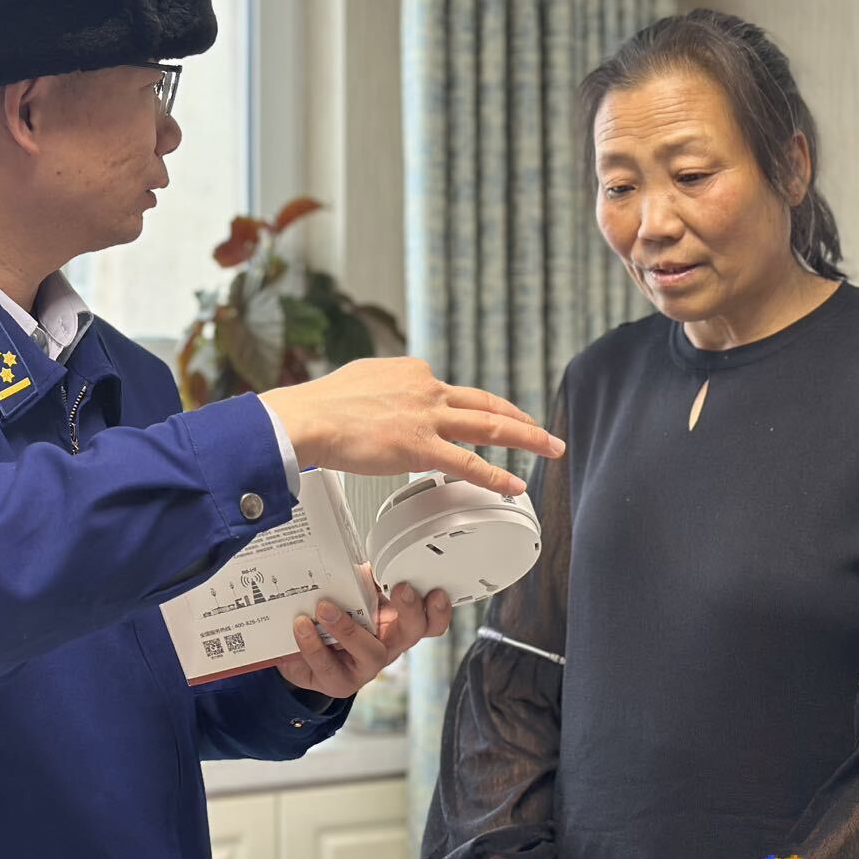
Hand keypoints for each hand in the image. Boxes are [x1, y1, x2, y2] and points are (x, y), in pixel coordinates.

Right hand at [261, 357, 562, 496]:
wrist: (307, 417)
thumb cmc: (322, 406)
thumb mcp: (360, 380)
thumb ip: (382, 390)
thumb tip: (384, 402)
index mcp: (412, 372)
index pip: (450, 392)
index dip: (470, 409)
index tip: (483, 420)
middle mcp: (426, 389)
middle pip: (485, 403)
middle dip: (520, 419)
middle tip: (543, 430)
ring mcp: (427, 417)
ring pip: (489, 426)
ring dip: (526, 437)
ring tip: (551, 448)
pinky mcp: (421, 447)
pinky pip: (470, 464)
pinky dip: (497, 475)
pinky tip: (515, 485)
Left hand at [274, 572, 451, 697]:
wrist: (298, 655)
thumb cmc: (330, 624)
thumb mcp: (348, 597)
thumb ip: (356, 580)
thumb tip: (353, 558)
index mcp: (395, 622)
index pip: (429, 618)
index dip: (438, 608)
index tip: (433, 590)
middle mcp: (387, 646)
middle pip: (413, 632)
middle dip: (411, 609)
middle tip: (401, 590)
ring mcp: (365, 667)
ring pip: (370, 652)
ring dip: (348, 628)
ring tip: (324, 608)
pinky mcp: (339, 682)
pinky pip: (329, 666)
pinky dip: (313, 644)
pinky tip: (301, 626)